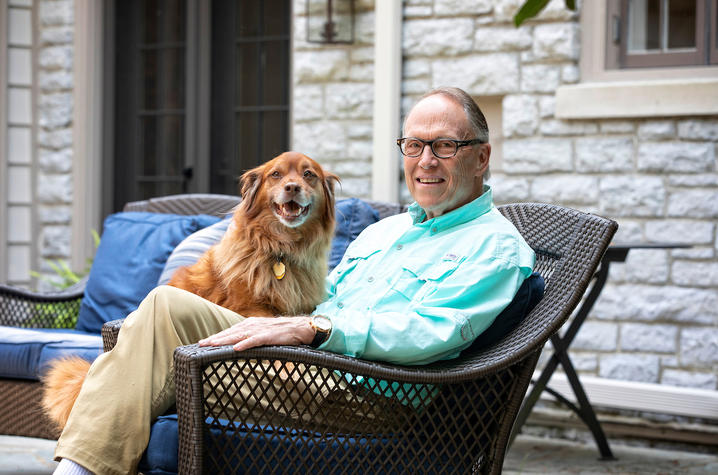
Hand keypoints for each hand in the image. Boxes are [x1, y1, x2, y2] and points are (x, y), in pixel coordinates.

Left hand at [198, 316, 314, 350]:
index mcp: (250, 324)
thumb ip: (251, 338)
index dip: (217, 336)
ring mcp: (260, 330)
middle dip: (215, 338)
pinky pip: (255, 340)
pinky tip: (236, 348)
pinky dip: (245, 344)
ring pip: (239, 335)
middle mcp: (252, 325)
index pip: (230, 331)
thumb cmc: (281, 332)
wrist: (299, 328)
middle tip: (201, 343)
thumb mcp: (263, 333)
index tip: (203, 342)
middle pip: (230, 332)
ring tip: (212, 345)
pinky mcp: (269, 336)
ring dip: (225, 340)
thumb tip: (239, 346)